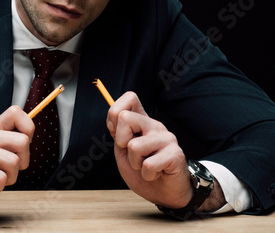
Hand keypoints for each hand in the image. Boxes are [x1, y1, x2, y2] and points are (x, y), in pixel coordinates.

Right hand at [0, 106, 33, 212]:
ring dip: (10, 178)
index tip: (22, 146)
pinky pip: (1, 178)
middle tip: (9, 170)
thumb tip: (29, 138)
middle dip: (23, 162)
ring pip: (14, 162)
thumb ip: (10, 145)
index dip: (28, 127)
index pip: (15, 112)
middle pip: (22, 141)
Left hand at [106, 92, 192, 208]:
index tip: (117, 133)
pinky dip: (147, 174)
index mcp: (142, 121)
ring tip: (145, 166)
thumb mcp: (123, 151)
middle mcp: (155, 126)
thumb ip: (118, 134)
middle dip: (121, 141)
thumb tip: (114, 118)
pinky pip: (148, 164)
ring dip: (135, 163)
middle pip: (125, 117)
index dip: (114, 112)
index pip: (130, 97)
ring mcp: (167, 138)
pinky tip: (156, 173)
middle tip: (132, 154)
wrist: (164, 193)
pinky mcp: (176, 154)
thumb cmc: (142, 171)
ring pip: (134, 146)